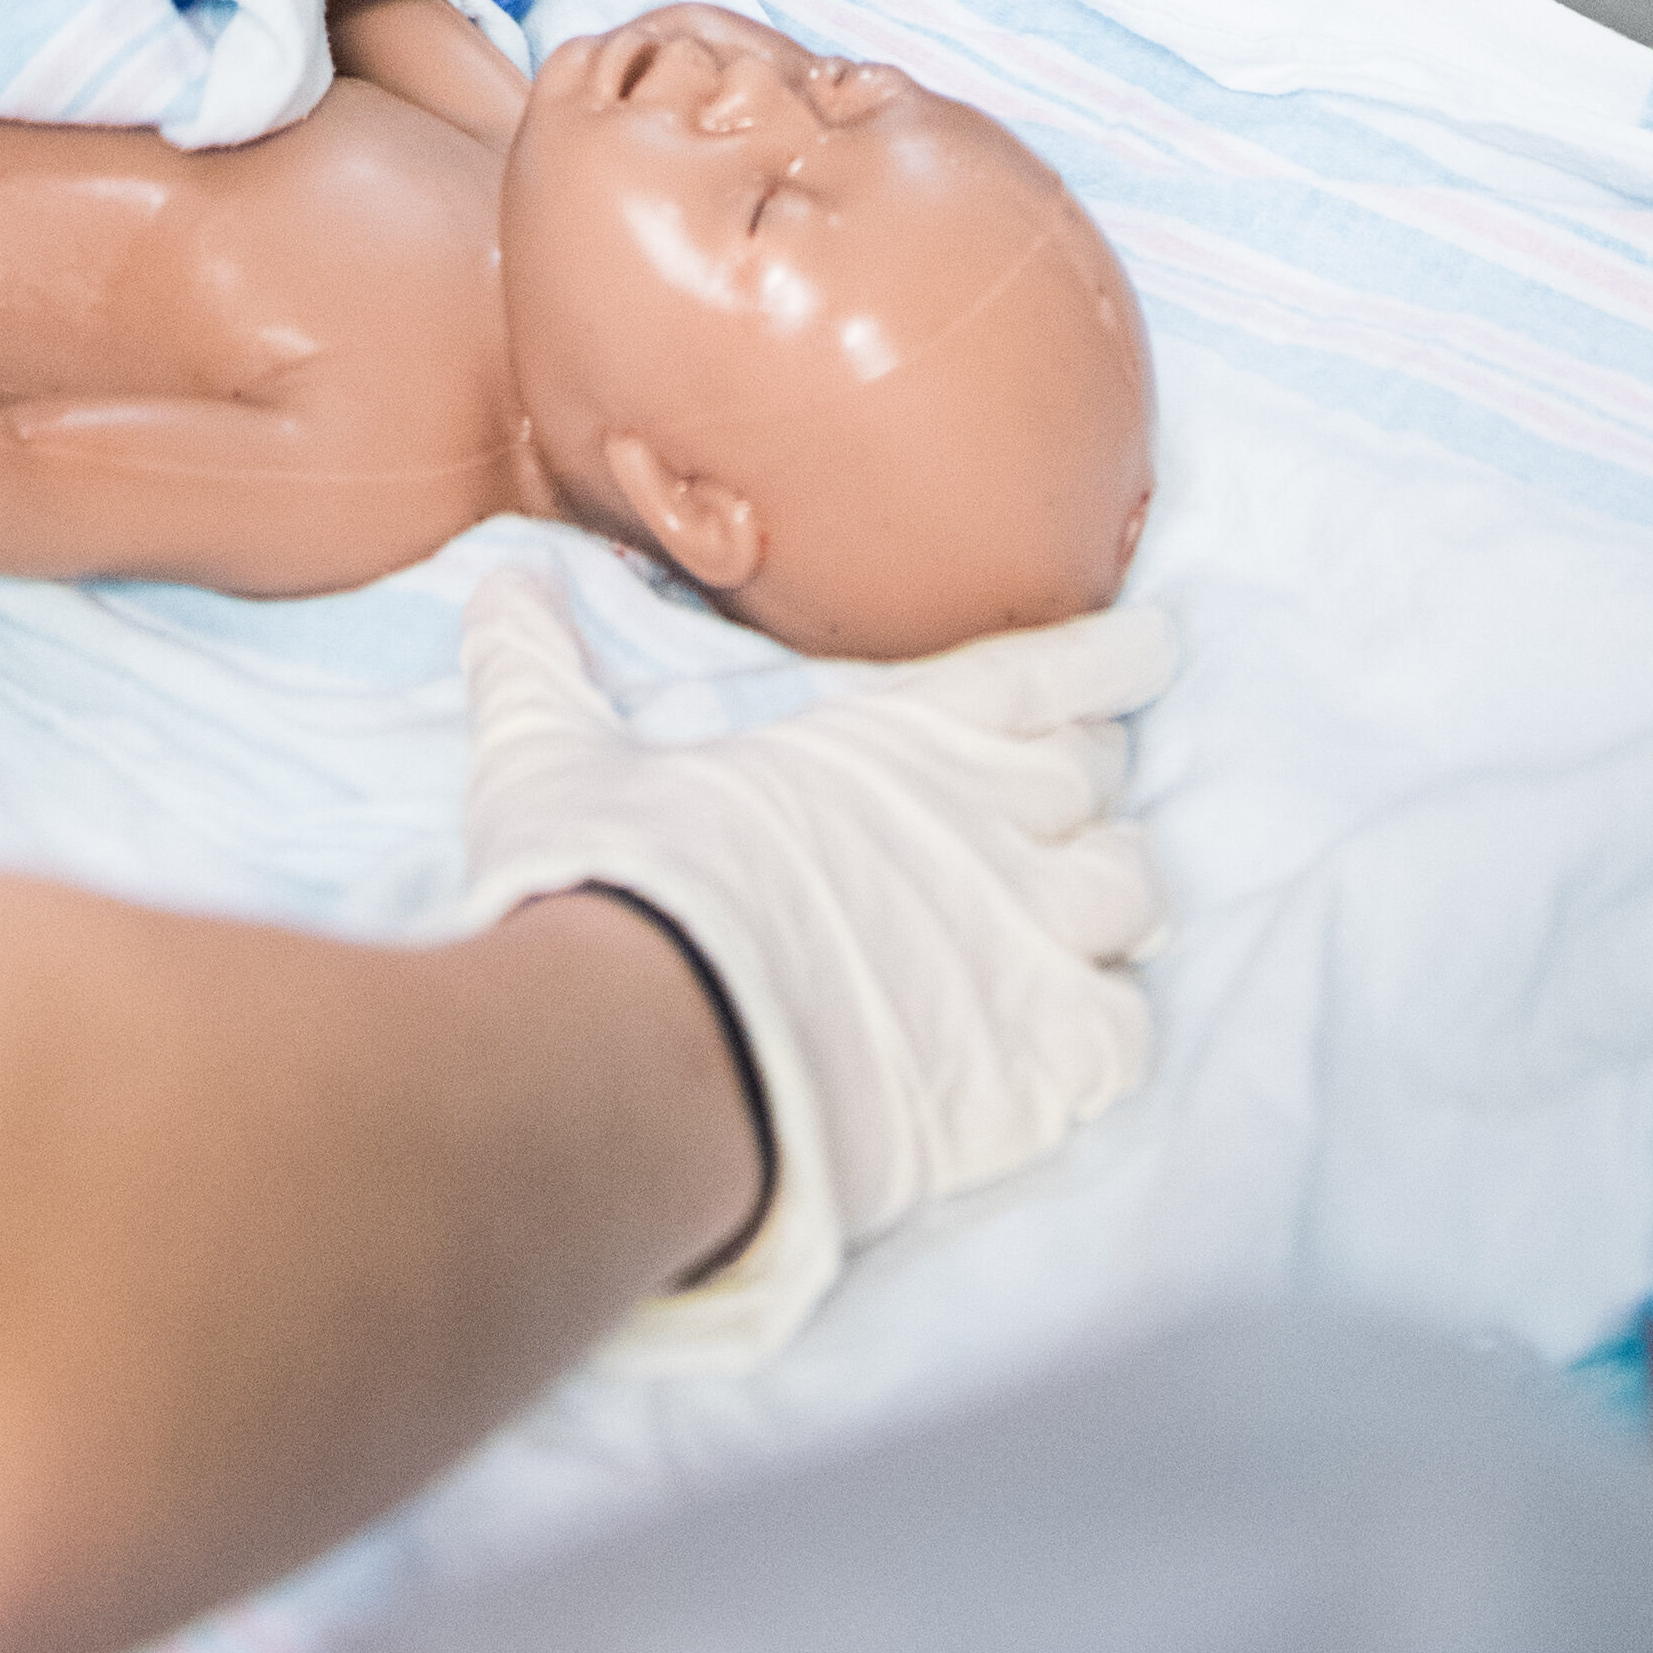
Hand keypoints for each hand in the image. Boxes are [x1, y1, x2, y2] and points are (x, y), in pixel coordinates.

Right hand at [452, 572, 1169, 1366]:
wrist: (659, 1054)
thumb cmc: (618, 888)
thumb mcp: (556, 758)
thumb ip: (538, 668)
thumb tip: (501, 588)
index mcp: (899, 736)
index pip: (1045, 667)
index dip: (1106, 658)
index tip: (1150, 647)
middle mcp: (989, 822)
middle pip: (1103, 782)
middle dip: (1087, 791)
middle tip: (1060, 812)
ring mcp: (1028, 941)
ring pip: (1133, 897)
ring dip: (1107, 905)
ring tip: (1075, 924)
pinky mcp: (1041, 1064)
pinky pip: (1126, 1036)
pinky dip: (1104, 1034)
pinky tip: (1068, 1046)